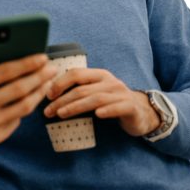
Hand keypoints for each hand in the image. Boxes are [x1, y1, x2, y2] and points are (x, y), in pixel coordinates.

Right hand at [0, 54, 56, 149]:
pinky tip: (33, 97)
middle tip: (51, 68)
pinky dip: (27, 107)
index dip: (26, 63)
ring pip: (24, 106)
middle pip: (18, 89)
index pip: (4, 72)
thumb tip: (6, 50)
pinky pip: (18, 120)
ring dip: (39, 92)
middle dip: (39, 76)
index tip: (42, 57)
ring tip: (46, 81)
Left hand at [43, 68, 160, 136]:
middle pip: (82, 89)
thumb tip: (49, 94)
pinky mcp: (131, 107)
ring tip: (61, 114)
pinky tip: (97, 115)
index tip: (47, 95)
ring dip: (76, 107)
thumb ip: (78, 89)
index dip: (60, 83)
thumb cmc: (111, 101)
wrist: (141, 112)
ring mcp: (121, 94)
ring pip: (96, 98)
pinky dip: (107, 110)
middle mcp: (110, 81)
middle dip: (62, 100)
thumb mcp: (95, 91)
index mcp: (98, 75)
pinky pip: (118, 107)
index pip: (75, 73)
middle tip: (48, 111)